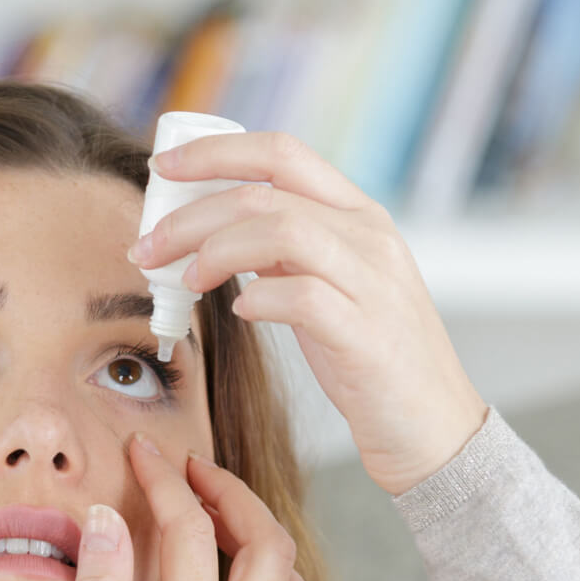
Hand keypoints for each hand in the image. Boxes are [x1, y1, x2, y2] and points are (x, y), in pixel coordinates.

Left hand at [129, 130, 489, 495]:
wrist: (433, 427)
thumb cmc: (370, 360)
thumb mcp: (328, 287)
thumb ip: (283, 252)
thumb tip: (213, 230)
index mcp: (359, 215)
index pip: (282, 153)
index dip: (215, 153)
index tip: (161, 171)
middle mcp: (370, 237)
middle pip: (266, 192)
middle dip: (191, 214)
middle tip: (146, 247)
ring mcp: (373, 283)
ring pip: (282, 230)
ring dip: (216, 250)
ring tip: (186, 281)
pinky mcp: (367, 335)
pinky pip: (303, 297)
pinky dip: (260, 298)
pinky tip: (239, 312)